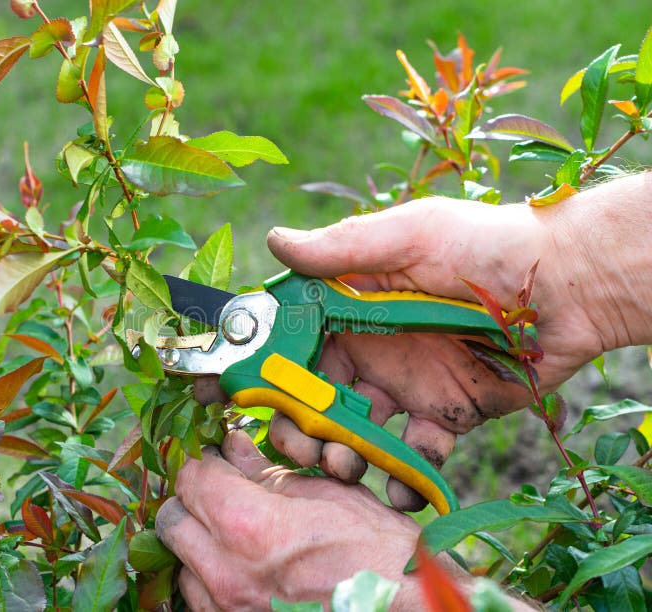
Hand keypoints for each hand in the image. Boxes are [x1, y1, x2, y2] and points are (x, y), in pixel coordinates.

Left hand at [155, 430, 451, 609]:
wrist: (397, 604)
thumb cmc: (371, 548)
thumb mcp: (321, 491)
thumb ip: (264, 469)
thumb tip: (232, 447)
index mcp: (247, 525)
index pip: (191, 479)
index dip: (205, 463)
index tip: (218, 460)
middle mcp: (225, 571)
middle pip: (172, 518)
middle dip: (193, 498)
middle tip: (219, 491)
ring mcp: (225, 607)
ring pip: (179, 559)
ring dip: (198, 539)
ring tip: (231, 533)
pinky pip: (196, 596)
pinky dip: (207, 576)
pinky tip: (237, 566)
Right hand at [266, 174, 651, 508]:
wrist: (569, 284)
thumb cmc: (485, 245)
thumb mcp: (411, 234)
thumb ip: (344, 247)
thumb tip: (274, 241)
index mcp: (354, 308)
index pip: (296, 346)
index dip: (268, 372)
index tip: (246, 398)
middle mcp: (372, 350)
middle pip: (318, 398)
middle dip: (301, 428)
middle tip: (305, 450)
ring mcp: (408, 385)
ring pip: (358, 432)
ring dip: (344, 455)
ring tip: (347, 467)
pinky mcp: (449, 415)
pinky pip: (417, 453)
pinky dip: (404, 476)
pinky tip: (400, 488)